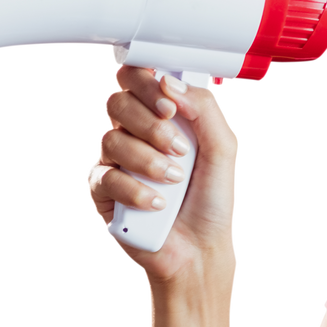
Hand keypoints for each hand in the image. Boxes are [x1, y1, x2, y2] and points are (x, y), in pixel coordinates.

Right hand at [85, 65, 240, 285]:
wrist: (201, 247)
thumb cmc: (211, 199)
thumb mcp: (224, 148)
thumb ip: (204, 107)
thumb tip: (170, 82)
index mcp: (163, 115)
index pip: (138, 78)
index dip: (147, 83)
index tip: (170, 105)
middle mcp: (136, 132)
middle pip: (117, 102)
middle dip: (150, 123)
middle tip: (178, 147)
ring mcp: (116, 160)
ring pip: (111, 139)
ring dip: (148, 160)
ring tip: (174, 180)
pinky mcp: (103, 190)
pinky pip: (104, 176)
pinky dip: (135, 190)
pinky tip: (157, 202)